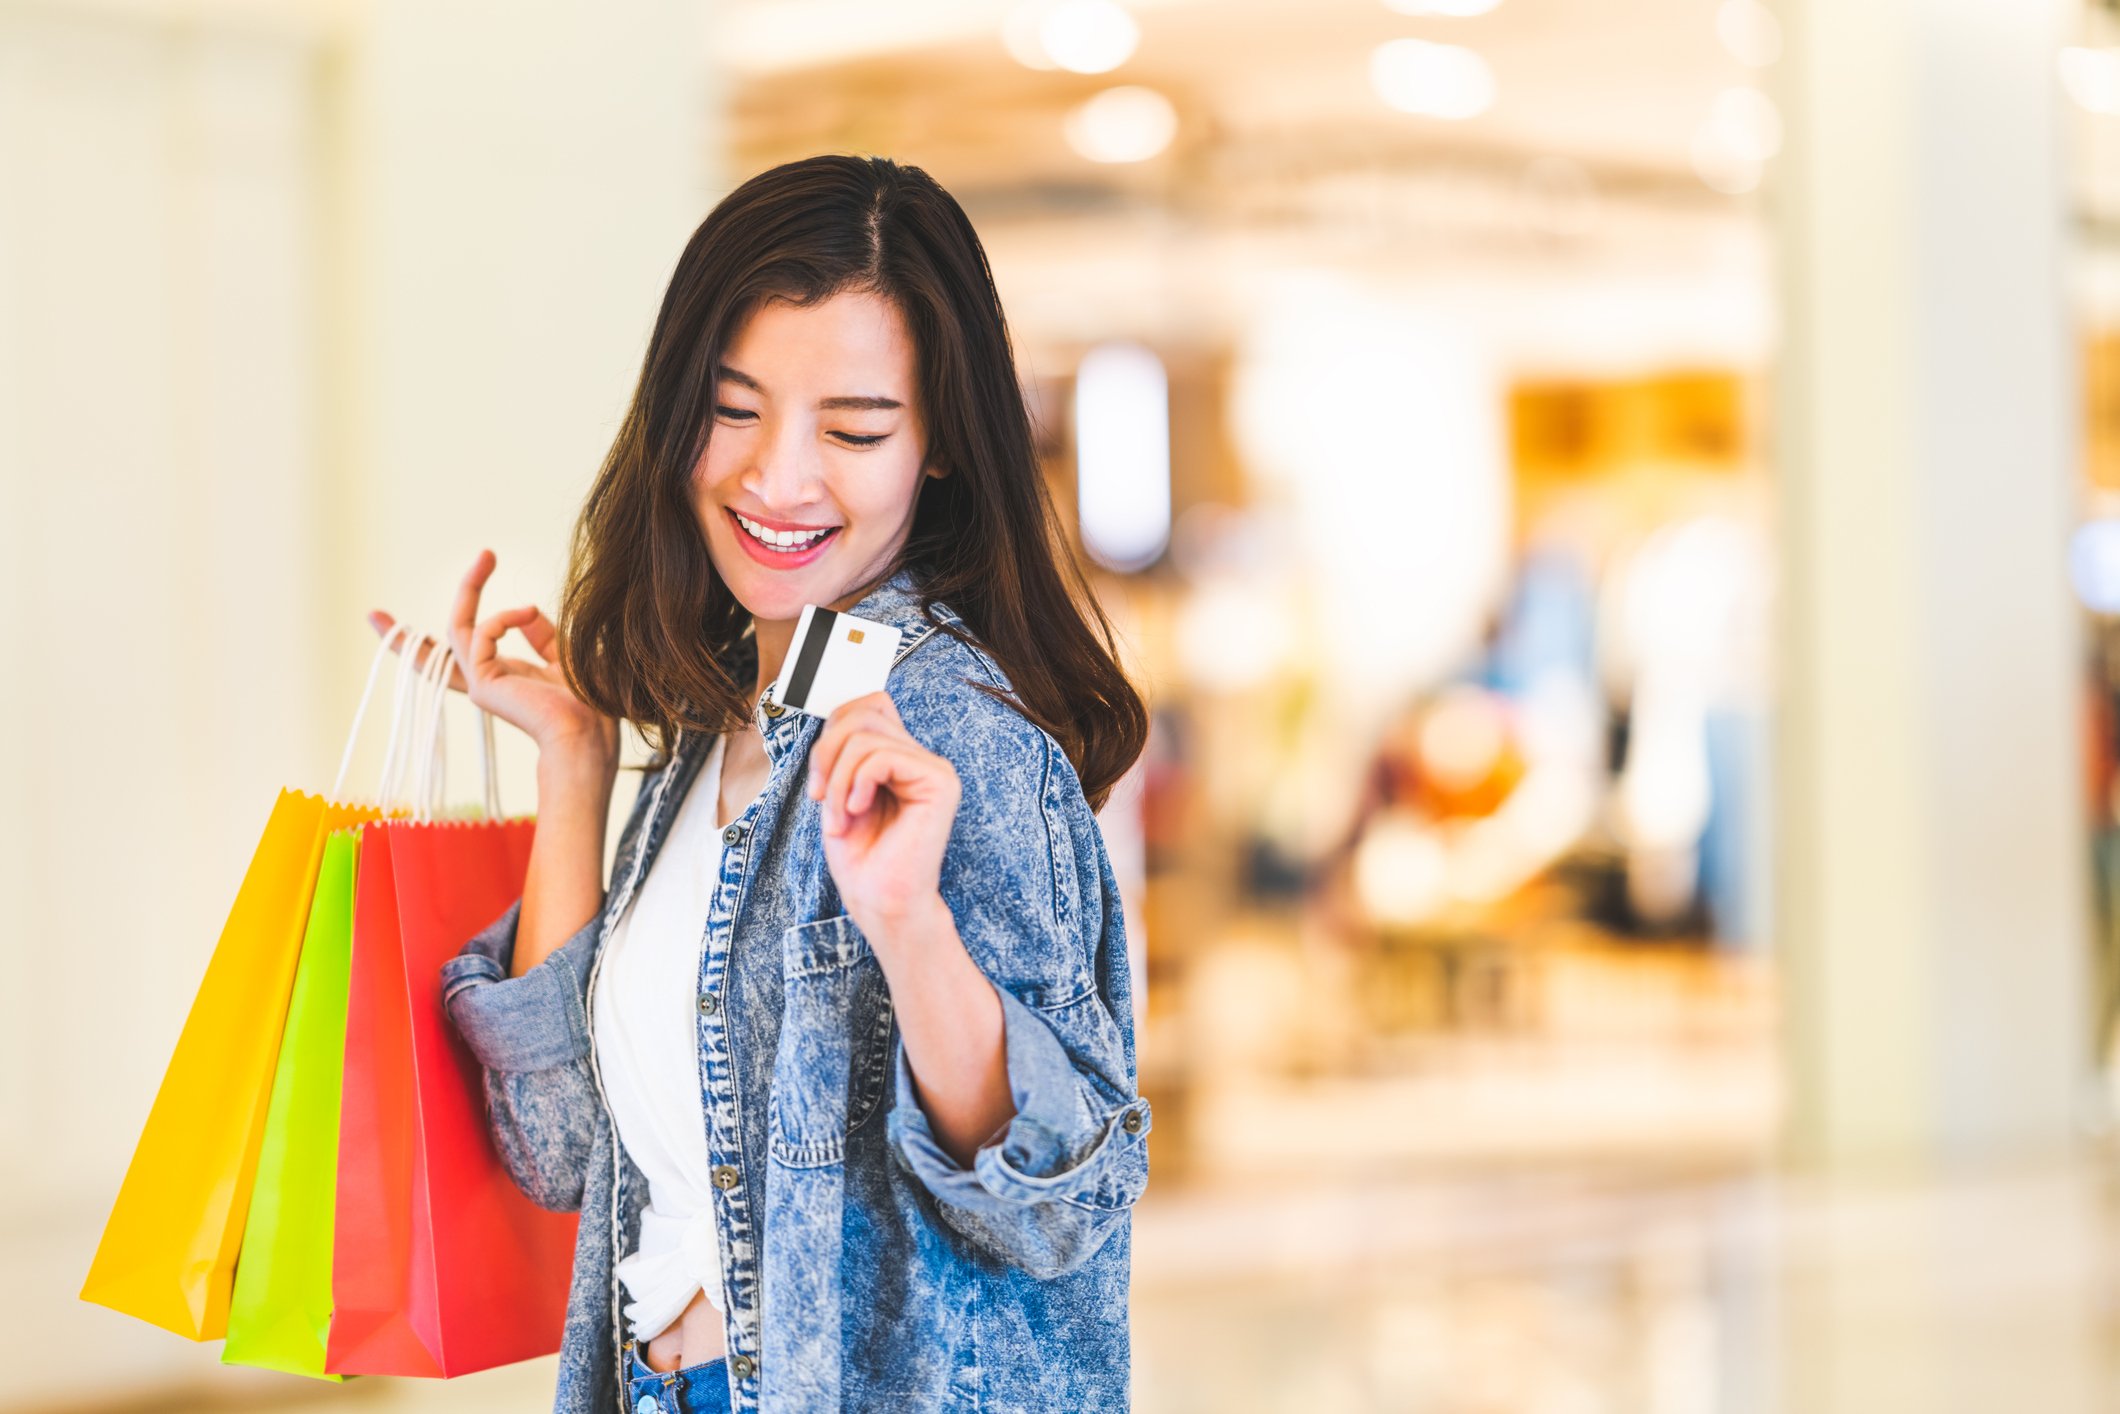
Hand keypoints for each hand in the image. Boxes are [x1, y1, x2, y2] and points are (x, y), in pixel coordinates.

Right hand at [368, 549, 615, 767]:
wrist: (589, 731)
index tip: (484, 571)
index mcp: (509, 675)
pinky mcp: (481, 682)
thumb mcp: (565, 656)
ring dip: (469, 587)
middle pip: (455, 633)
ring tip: (488, 556)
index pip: (476, 643)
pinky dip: (503, 616)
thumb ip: (544, 636)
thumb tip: (528, 609)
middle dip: (464, 591)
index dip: (470, 612)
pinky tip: (528, 612)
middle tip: (487, 552)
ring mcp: (482, 683)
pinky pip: (480, 632)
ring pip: (455, 627)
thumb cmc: (588, 701)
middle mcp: (489, 679)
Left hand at [806, 691, 958, 938]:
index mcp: (900, 758)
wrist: (880, 902)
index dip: (834, 728)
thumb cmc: (861, 857)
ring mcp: (934, 768)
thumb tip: (836, 713)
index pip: (869, 704)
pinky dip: (855, 784)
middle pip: (864, 711)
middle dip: (826, 753)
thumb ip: (843, 749)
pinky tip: (858, 811)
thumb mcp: (838, 790)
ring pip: (865, 735)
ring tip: (839, 818)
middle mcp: (921, 758)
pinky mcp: (940, 782)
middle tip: (820, 797)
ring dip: (837, 780)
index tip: (820, 779)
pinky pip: (881, 756)